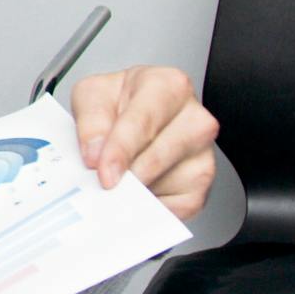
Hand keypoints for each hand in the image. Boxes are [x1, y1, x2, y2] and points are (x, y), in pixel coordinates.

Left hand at [72, 65, 219, 220]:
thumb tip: (96, 155)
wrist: (130, 115)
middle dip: (127, 174)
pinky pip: (178, 207)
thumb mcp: (93, 95)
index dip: (120, 151)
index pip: (144, 121)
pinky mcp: (202, 184)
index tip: (104, 173)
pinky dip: (152, 207)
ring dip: (138, 191)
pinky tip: (139, 194)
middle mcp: (194, 118)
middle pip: (159, 157)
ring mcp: (203, 153)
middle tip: (104, 184)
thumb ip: (91, 120)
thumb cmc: (119, 103)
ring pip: (168, 184)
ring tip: (119, 183)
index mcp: (169, 86)